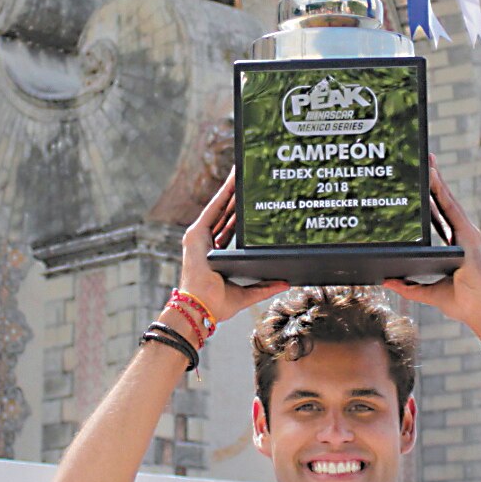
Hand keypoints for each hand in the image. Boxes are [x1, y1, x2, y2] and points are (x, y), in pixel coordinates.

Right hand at [177, 169, 288, 322]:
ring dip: (231, 190)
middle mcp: (205, 243)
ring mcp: (199, 237)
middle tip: (250, 181)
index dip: (238, 214)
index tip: (250, 201)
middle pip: (224, 214)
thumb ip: (264, 287)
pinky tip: (233, 181)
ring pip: (219, 207)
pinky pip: (213, 208)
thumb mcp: (246, 293)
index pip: (228, 229)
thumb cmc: (215, 305)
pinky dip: (223, 193)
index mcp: (213, 254)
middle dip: (237, 198)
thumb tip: (284, 282)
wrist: (200, 308)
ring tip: (244, 173)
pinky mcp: (196, 234)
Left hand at [382, 157, 480, 338]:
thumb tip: (387, 281)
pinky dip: (442, 192)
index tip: (422, 183)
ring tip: (426, 162)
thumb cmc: (463, 304)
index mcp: (453, 247)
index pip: (439, 218)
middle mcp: (461, 237)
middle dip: (434, 183)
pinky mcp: (469, 237)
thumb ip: (408, 287)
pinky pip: (452, 209)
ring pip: (448, 201)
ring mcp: (467, 235)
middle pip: (444, 204)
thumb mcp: (428, 293)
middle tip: (424, 163)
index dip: (431, 199)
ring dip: (436, 180)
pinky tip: (434, 177)